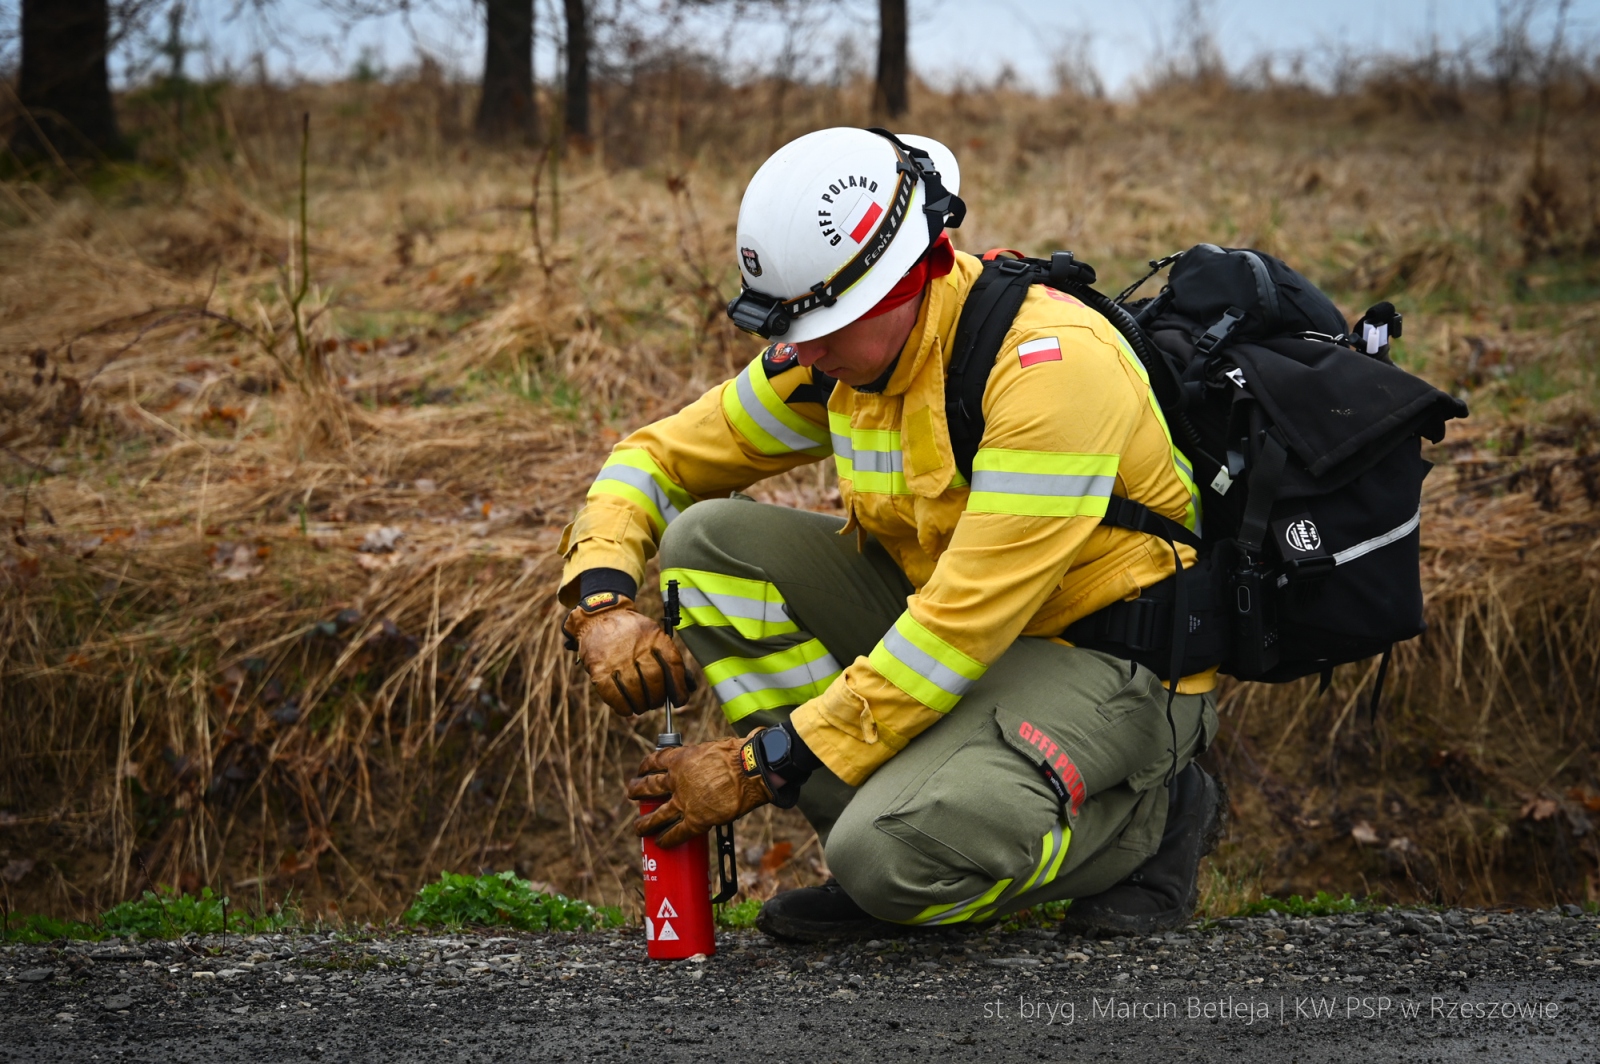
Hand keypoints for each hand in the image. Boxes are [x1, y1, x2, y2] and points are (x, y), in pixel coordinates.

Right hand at [563, 593, 693, 715]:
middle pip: (653, 681)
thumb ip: (669, 659)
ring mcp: (616, 659)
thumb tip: (687, 687)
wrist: (600, 616)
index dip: (678, 686)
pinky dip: (622, 706)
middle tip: (655, 702)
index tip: (679, 700)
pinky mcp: (599, 669)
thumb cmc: (633, 633)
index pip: (672, 665)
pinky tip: (627, 708)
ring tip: (641, 706)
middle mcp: (637, 648)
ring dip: (641, 705)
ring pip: (635, 691)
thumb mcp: (653, 635)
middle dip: (657, 698)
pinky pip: (613, 695)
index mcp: (655, 637)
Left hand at [625, 735, 772, 847]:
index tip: (642, 769)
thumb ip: (702, 756)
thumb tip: (706, 758)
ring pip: (657, 815)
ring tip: (638, 828)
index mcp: (680, 759)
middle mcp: (676, 781)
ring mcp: (684, 802)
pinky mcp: (696, 820)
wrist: (750, 769)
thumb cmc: (737, 754)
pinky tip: (660, 843)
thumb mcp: (712, 747)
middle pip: (648, 787)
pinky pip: (677, 833)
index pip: (654, 761)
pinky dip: (667, 839)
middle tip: (631, 794)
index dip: (645, 766)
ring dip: (645, 823)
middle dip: (637, 791)